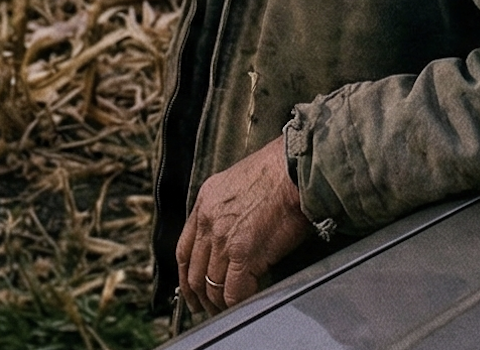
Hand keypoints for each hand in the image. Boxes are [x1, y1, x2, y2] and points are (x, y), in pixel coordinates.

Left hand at [177, 137, 314, 315]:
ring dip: (220, 304)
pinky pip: (234, 291)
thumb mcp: (238, 181)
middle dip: (200, 296)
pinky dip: (238, 303)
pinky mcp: (244, 254)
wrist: (296, 167)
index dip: (186, 276)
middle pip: (195, 273)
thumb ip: (227, 208)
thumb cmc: (280, 170)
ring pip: (212, 286)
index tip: (192, 289)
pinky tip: (245, 304)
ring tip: (228, 312)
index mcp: (204, 203)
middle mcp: (208, 222)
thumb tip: (234, 231)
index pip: (183, 250)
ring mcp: (224, 240)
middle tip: (208, 309)